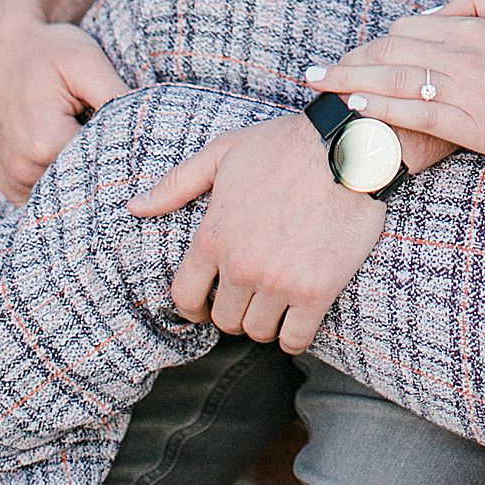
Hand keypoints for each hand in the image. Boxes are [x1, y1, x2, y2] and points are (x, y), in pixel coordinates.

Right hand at [0, 13, 130, 204]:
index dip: (128, 155)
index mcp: (46, 144)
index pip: (103, 168)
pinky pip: (44, 194)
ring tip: (98, 145)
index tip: (144, 142)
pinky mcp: (8, 181)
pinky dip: (63, 182)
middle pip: (84, 184)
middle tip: (126, 144)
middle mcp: (24, 170)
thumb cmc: (49, 50)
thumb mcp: (88, 62)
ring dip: (85, 177)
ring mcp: (12, 180)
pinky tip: (76, 156)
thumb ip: (116, 97)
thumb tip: (151, 126)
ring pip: (66, 192)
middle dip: (108, 169)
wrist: (6, 47)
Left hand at [129, 113, 386, 354]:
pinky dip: (294, 336)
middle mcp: (241, 265)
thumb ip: (177, 183)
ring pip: (258, 332)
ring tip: (275, 302)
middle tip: (250, 296)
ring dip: (264, 322)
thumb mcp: (224, 152)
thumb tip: (135, 207)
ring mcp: (279, 281)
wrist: (349, 148)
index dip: (194, 307)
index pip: (185, 297)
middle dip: (234, 310)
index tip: (207, 305)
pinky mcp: (317, 291)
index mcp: (213, 236)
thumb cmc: (285, 145)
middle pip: (224, 320)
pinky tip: (299, 319)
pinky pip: (295, 339)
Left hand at [305, 0, 484, 164]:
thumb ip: (483, 3)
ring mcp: (468, 89)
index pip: (405, 29)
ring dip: (348, 82)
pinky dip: (381, 109)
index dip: (372, 44)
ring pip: (394, 80)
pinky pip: (417, 114)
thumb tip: (445, 4)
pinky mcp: (475, 125)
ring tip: (317, 87)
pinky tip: (356, 108)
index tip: (350, 59)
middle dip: (347, 62)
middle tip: (314, 75)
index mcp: (473, 27)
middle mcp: (464, 53)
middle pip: (389, 51)